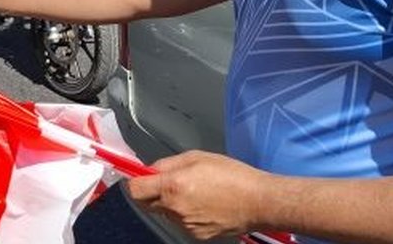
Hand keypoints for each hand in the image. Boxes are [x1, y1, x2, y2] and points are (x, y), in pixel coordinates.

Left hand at [127, 150, 270, 240]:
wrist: (258, 202)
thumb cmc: (233, 176)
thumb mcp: (197, 157)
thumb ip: (168, 163)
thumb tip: (151, 170)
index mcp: (173, 186)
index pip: (135, 190)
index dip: (134, 182)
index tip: (139, 177)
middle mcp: (176, 209)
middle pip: (147, 203)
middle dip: (151, 192)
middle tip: (169, 182)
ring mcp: (185, 225)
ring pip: (166, 213)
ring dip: (171, 203)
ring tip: (195, 191)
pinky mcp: (196, 235)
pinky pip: (181, 222)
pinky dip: (186, 213)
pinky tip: (204, 204)